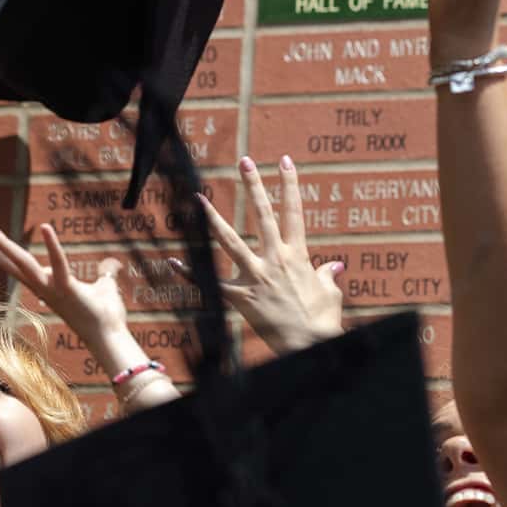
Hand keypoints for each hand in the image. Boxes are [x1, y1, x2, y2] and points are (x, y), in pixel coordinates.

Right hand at [0, 223, 131, 368]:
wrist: (110, 337)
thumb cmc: (105, 316)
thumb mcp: (105, 287)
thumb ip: (105, 273)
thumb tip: (112, 264)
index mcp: (46, 285)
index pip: (17, 265)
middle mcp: (42, 287)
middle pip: (9, 263)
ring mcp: (51, 289)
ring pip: (22, 263)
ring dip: (2, 244)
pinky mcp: (67, 288)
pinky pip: (58, 264)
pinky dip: (53, 246)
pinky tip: (45, 226)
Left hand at [192, 156, 343, 356]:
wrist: (308, 345)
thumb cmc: (322, 321)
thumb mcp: (330, 292)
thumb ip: (327, 275)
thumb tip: (334, 267)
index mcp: (298, 255)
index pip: (294, 212)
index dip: (290, 184)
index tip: (284, 161)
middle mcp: (275, 260)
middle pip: (263, 215)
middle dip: (253, 186)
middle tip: (244, 161)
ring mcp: (255, 277)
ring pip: (230, 241)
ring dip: (213, 219)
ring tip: (199, 198)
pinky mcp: (240, 298)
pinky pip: (210, 284)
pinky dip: (190, 274)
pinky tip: (172, 261)